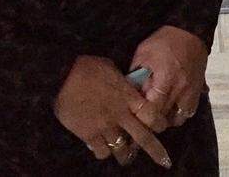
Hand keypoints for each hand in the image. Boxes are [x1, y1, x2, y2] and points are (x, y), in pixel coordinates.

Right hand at [54, 55, 171, 168]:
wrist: (64, 75)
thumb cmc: (89, 67)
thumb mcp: (114, 71)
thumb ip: (123, 85)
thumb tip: (127, 88)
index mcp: (129, 97)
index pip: (152, 115)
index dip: (159, 123)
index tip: (161, 127)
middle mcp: (120, 115)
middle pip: (143, 138)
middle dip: (155, 151)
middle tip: (164, 162)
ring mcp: (105, 127)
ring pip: (122, 150)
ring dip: (125, 154)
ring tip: (125, 157)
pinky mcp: (88, 135)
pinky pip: (101, 152)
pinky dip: (104, 152)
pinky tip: (102, 148)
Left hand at [130, 26, 208, 129]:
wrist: (190, 30)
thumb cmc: (163, 41)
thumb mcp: (143, 54)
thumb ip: (135, 75)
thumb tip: (127, 94)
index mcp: (165, 80)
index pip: (153, 111)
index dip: (142, 119)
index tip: (134, 120)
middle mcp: (181, 89)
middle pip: (165, 118)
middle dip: (153, 122)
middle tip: (142, 120)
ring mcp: (192, 91)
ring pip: (179, 118)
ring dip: (168, 119)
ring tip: (158, 114)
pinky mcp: (199, 89)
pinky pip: (190, 110)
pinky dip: (180, 112)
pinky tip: (172, 107)